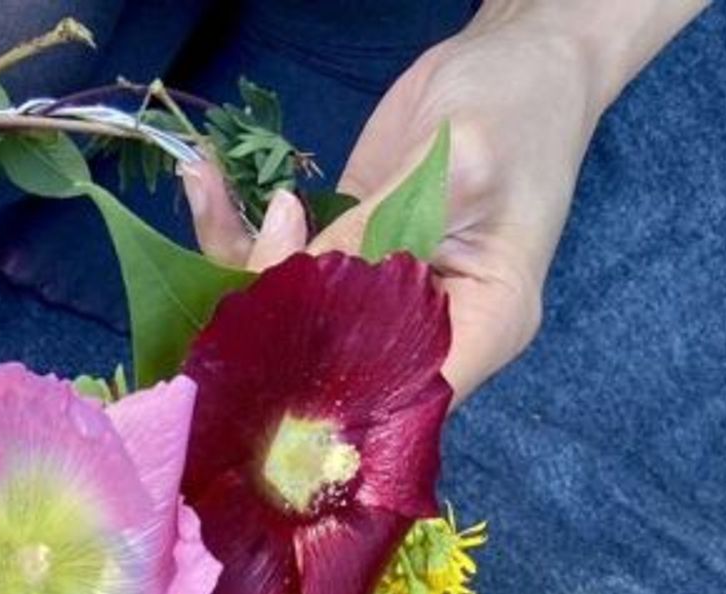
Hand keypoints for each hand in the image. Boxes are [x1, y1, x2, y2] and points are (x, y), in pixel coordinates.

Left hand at [184, 0, 690, 401]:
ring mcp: (378, 298)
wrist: (516, 54)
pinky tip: (209, 184)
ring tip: (206, 189)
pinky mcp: (344, 257)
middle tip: (234, 260)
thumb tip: (290, 287)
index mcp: (478, 332)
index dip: (329, 408)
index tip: (265, 377)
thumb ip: (377, 229)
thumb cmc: (519, 107)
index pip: (399, 406)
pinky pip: (283, 268)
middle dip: (265, 328)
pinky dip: (240, 233)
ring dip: (236, 265)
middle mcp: (424, 333)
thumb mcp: (457, 165)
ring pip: (290, 320)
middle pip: (331, 371)